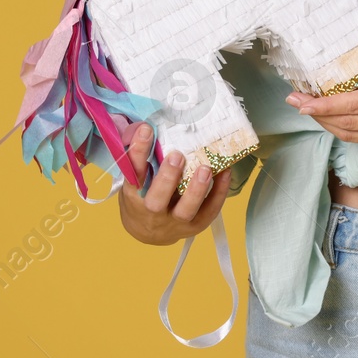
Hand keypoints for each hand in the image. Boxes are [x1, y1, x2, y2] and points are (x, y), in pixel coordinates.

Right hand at [116, 122, 231, 245]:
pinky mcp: (195, 225)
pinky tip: (224, 172)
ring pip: (185, 211)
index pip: (133, 173)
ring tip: (206, 169)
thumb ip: (140, 156)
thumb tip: (145, 125)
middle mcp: (152, 211)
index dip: (138, 151)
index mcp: (134, 195)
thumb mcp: (134, 179)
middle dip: (167, 178)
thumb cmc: (142, 197)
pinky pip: (209, 211)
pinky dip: (219, 192)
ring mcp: (174, 221)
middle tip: (177, 155)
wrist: (148, 232)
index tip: (147, 129)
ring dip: (197, 190)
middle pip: (157, 200)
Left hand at [284, 40, 357, 145]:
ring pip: (349, 134)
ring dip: (323, 122)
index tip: (302, 101)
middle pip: (347, 122)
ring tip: (303, 107)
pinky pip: (357, 138)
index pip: (354, 105)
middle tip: (293, 101)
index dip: (326, 105)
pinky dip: (336, 128)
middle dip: (317, 113)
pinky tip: (324, 116)